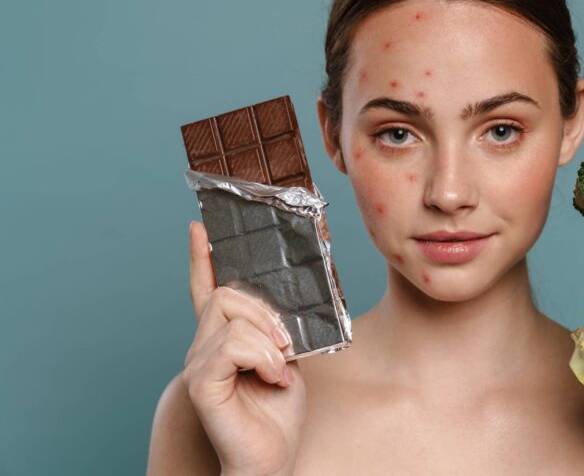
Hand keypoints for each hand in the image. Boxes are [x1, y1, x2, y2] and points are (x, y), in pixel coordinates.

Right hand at [181, 221, 307, 475]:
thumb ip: (276, 328)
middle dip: (265, 312)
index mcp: (223, 338)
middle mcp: (203, 347)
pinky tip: (272, 377)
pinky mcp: (201, 381)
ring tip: (280, 368)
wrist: (271, 456)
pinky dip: (262, 357)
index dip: (201, 260)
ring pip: (232, 316)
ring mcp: (198, 363)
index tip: (199, 229)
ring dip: (268, 339)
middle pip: (227, 295)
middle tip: (286, 344)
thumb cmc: (278, 411)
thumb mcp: (286, 357)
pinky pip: (232, 345)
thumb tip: (284, 303)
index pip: (206, 291)